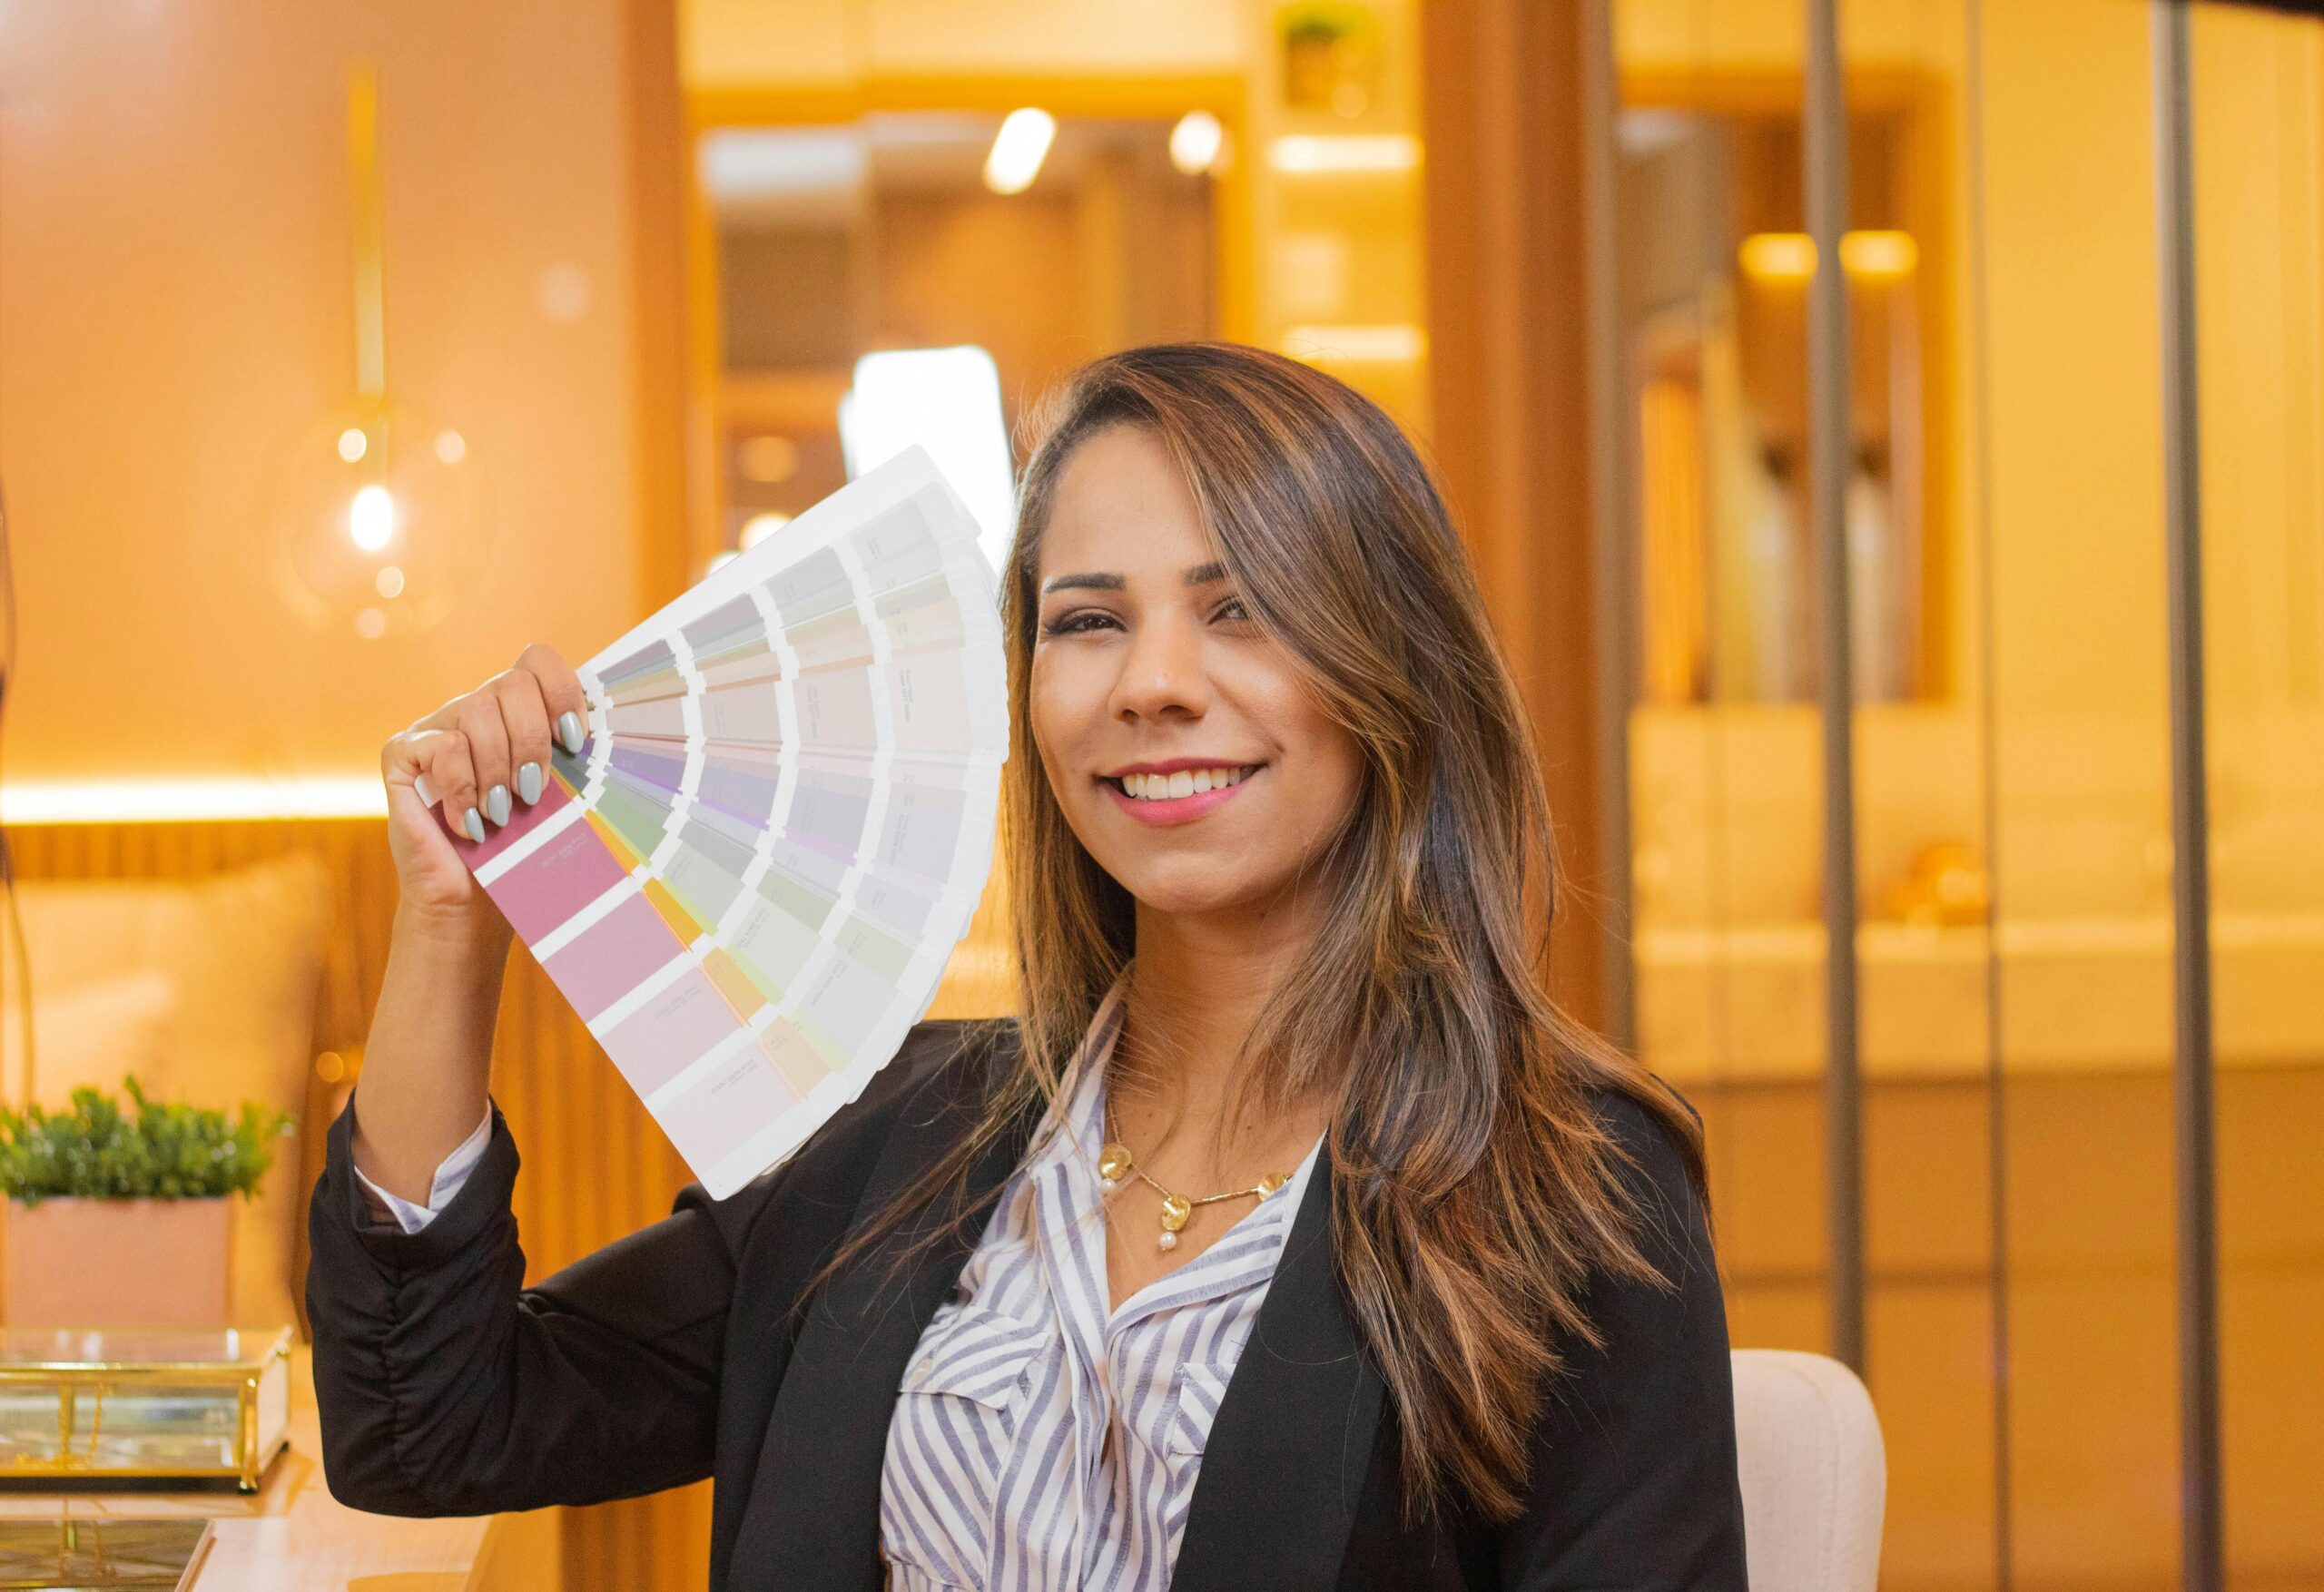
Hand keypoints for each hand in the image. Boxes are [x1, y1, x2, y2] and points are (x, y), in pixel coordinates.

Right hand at [380, 643, 587, 939]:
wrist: (468, 902)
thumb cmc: (518, 848)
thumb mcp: (556, 794)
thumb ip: (570, 754)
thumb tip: (611, 728)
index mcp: (513, 711)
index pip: (537, 661)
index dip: (562, 692)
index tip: (575, 741)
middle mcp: (472, 709)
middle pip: (510, 683)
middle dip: (531, 741)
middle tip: (533, 791)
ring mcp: (433, 726)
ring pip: (475, 710)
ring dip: (497, 769)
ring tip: (501, 813)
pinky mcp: (400, 752)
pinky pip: (442, 745)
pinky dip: (462, 789)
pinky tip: (469, 824)